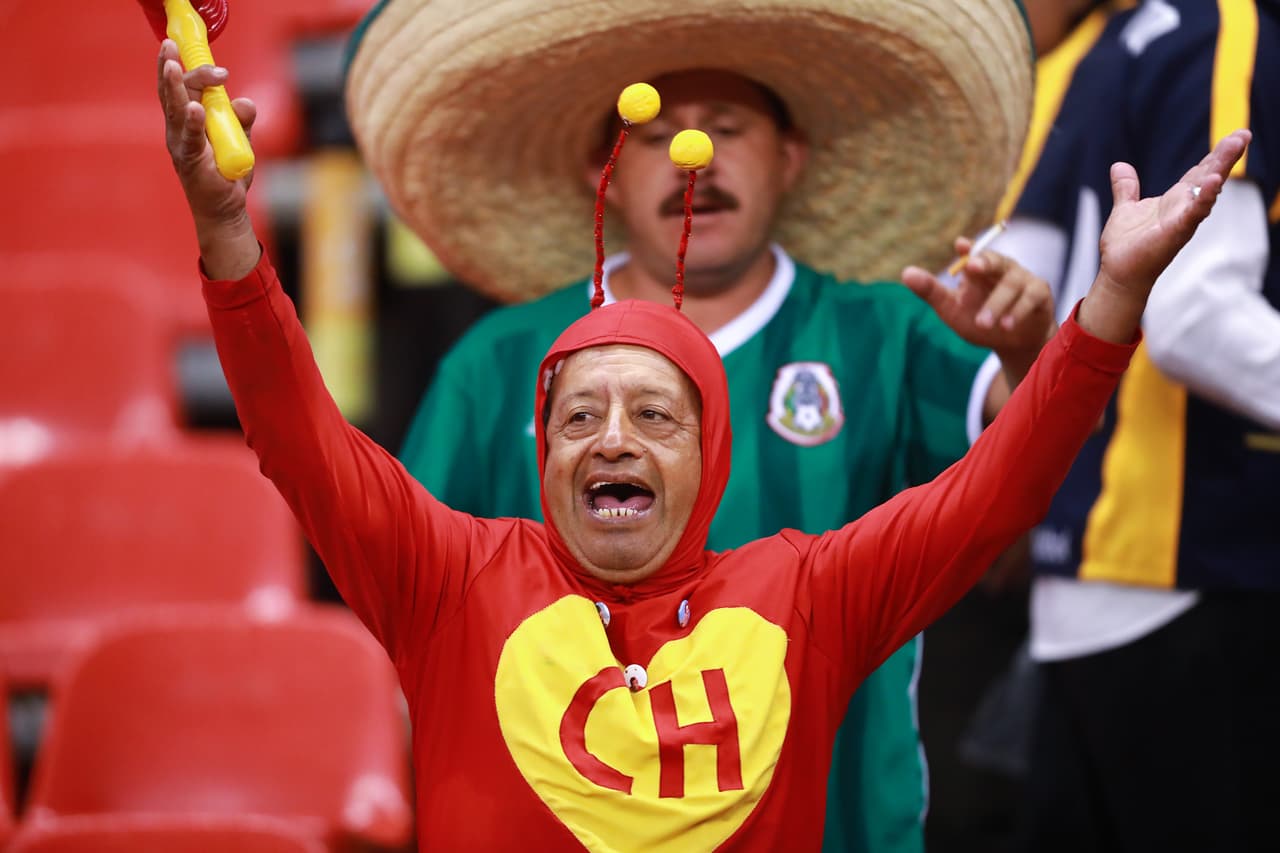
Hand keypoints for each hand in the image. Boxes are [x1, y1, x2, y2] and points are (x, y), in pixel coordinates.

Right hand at [157, 39, 260, 278]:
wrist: (225, 210)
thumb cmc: (227, 172)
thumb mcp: (239, 139)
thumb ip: (242, 120)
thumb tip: (245, 102)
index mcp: (187, 120)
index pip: (182, 87)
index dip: (190, 69)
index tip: (218, 66)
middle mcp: (178, 129)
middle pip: (174, 91)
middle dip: (174, 67)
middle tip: (174, 46)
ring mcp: (181, 145)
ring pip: (175, 110)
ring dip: (173, 87)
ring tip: (170, 66)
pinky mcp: (190, 162)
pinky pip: (190, 139)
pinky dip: (193, 123)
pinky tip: (195, 109)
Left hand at [901, 240, 1055, 362]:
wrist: (1013, 343)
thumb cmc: (980, 321)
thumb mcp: (952, 309)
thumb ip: (932, 292)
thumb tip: (905, 273)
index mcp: (980, 269)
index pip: (974, 253)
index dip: (969, 249)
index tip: (960, 245)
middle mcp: (1002, 269)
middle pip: (996, 260)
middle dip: (985, 262)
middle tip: (971, 268)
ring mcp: (1024, 279)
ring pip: (1012, 283)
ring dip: (997, 303)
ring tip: (984, 324)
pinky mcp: (1041, 294)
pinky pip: (1031, 297)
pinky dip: (1018, 310)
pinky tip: (1006, 325)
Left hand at [1078, 130, 1250, 342]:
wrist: (1118, 272)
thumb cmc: (1126, 245)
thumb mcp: (1126, 208)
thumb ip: (1126, 188)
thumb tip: (1120, 165)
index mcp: (1175, 200)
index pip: (1200, 171)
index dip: (1216, 154)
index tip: (1236, 136)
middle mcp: (1184, 208)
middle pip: (1210, 175)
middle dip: (1226, 155)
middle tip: (1244, 133)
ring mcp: (1183, 220)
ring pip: (1208, 190)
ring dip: (1221, 168)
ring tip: (1235, 146)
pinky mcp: (1175, 232)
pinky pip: (1194, 213)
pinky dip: (1204, 197)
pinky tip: (1214, 181)